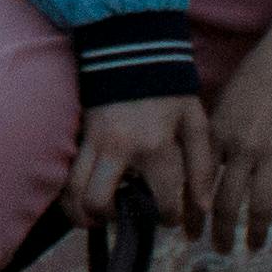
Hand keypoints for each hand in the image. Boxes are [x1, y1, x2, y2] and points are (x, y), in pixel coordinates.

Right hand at [65, 94, 211, 237]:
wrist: (133, 53)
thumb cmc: (170, 92)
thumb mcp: (194, 123)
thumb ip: (201, 166)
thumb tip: (203, 208)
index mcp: (154, 148)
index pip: (159, 201)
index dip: (167, 218)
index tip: (169, 217)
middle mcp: (118, 150)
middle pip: (97, 202)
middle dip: (109, 219)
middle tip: (123, 217)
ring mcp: (93, 143)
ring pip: (72, 193)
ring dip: (83, 212)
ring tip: (100, 215)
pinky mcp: (81, 138)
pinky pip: (68, 177)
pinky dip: (74, 195)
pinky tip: (89, 197)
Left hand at [207, 0, 271, 251]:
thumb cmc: (260, 71)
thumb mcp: (226, 101)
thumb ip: (216, 134)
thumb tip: (203, 164)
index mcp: (218, 134)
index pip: (198, 184)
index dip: (192, 214)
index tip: (189, 232)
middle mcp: (241, 147)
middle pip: (225, 204)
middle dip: (219, 233)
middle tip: (217, 249)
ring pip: (260, 207)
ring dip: (254, 234)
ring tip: (252, 247)